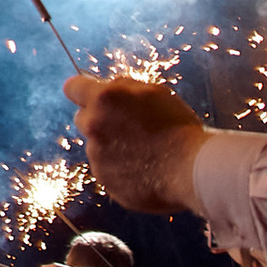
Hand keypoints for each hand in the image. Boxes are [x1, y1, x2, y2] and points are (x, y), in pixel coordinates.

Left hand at [67, 72, 209, 215]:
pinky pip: (107, 170)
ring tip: (145, 152)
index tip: (90, 97)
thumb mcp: (155, 92)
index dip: (82, 91)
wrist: (193, 168)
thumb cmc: (179, 126)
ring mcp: (97, 156)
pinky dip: (120, 170)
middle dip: (98, 120)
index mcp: (104, 99)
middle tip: (127, 127)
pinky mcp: (105, 180)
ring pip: (96, 146)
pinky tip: (144, 170)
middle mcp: (94, 126)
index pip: (73, 88)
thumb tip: (107, 86)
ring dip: (111, 147)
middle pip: (82, 118)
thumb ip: (124, 87)